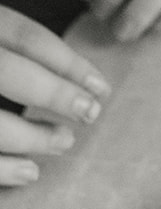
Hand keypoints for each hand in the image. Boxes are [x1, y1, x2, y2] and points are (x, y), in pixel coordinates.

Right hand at [0, 6, 110, 185]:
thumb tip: (80, 68)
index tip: (103, 88)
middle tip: (91, 113)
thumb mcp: (0, 35)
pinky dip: (1, 169)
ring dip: (30, 136)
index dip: (68, 63)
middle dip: (55, 94)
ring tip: (64, 142)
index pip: (26, 36)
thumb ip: (18, 42)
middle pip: (8, 71)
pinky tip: (28, 173)